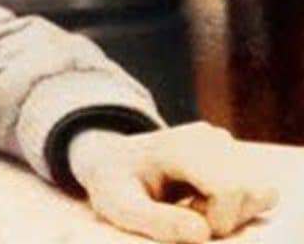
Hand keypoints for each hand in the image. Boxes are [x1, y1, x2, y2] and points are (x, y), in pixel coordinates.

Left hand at [69, 123, 278, 242]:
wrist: (110, 159)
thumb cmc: (113, 184)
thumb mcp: (121, 208)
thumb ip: (158, 222)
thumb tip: (202, 234)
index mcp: (178, 147)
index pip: (230, 188)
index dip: (218, 221)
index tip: (188, 225)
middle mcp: (208, 138)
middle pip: (251, 192)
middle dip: (226, 218)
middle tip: (187, 214)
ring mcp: (222, 142)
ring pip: (261, 191)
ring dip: (236, 212)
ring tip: (195, 207)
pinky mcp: (231, 153)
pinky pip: (258, 189)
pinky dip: (239, 205)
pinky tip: (205, 201)